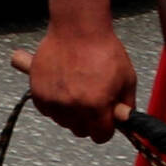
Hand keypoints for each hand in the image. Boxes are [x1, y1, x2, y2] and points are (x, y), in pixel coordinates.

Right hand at [16, 27, 135, 142]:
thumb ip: (126, 105)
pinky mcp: (38, 94)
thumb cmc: (103, 49)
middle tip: (92, 102)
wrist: (77, 29)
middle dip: (88, 121)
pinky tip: (64, 85)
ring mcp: (54, 102)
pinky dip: (55, 103)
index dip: (105, 128)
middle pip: (81, 131)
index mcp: (97, 106)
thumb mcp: (127, 78)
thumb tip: (124, 121)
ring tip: (77, 89)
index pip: (101, 136)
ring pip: (64, 121)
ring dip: (71, 112)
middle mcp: (73, 108)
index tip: (105, 121)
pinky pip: (48, 110)